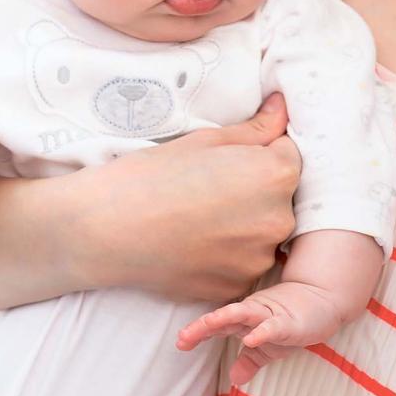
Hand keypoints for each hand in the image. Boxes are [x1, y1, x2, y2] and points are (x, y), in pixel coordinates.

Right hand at [65, 93, 301, 304]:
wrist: (106, 229)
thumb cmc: (150, 176)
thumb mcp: (204, 140)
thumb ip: (255, 129)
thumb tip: (283, 108)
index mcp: (276, 176)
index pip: (288, 156)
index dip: (258, 155)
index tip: (225, 161)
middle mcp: (278, 221)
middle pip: (279, 199)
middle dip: (254, 192)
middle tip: (206, 189)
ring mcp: (257, 260)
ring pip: (260, 235)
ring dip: (241, 227)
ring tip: (196, 218)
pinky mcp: (235, 287)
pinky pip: (240, 264)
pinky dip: (224, 255)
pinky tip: (191, 243)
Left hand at [177, 286, 332, 384]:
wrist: (325, 301)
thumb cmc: (293, 323)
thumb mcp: (269, 349)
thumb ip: (250, 361)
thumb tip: (235, 380)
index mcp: (244, 321)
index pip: (217, 327)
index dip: (198, 333)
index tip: (180, 343)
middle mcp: (252, 314)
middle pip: (223, 319)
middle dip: (203, 327)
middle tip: (182, 338)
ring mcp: (270, 316)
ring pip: (244, 314)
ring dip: (225, 319)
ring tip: (208, 324)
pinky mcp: (290, 323)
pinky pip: (273, 327)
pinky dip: (261, 333)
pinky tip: (250, 340)